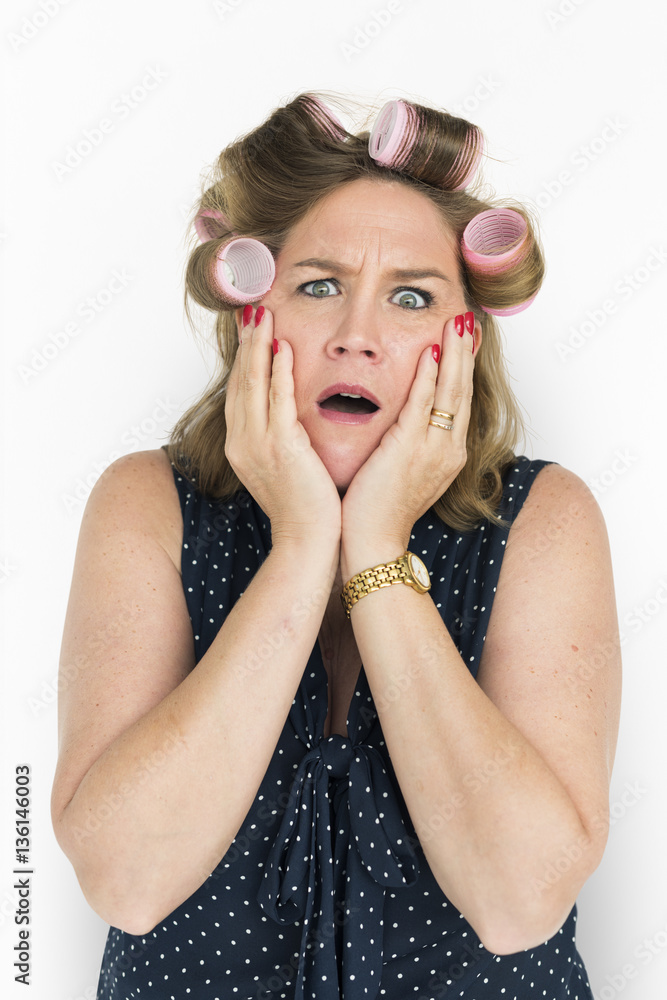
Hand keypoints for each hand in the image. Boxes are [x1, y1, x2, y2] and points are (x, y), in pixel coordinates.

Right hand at [224, 304, 341, 546]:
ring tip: (264, 316)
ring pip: (254, 385)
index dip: (243, 358)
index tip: (250, 329)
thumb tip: (288, 415)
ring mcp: (257, 445)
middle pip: (241, 382)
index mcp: (241, 446)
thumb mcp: (284, 466)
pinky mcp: (281, 448)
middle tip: (253, 309)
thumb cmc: (303, 506)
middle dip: (247, 343)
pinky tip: (283, 348)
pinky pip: (277, 402)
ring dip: (259, 347)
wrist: (308, 540)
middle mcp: (242, 442)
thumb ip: (281, 436)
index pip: (239, 391)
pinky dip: (278, 373)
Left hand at [341, 312, 474, 569]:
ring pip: (450, 393)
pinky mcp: (410, 450)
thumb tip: (404, 420)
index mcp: (448, 454)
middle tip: (466, 319)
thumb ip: (409, 442)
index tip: (462, 340)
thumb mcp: (403, 471)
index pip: (459, 402)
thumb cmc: (380, 510)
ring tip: (456, 323)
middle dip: (465, 353)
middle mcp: (448, 449)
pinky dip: (430, 379)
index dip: (462, 369)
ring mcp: (433, 450)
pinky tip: (431, 354)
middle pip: (463, 391)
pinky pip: (424, 406)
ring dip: (454, 355)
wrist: (372, 542)